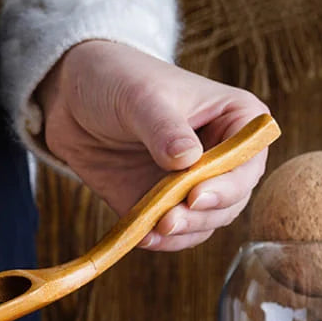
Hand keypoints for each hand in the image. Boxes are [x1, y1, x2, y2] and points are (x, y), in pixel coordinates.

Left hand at [36, 40, 271, 250]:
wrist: (72, 100)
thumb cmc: (118, 80)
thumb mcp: (142, 97)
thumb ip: (165, 129)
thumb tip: (187, 160)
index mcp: (234, 120)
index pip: (249, 159)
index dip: (229, 184)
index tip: (196, 196)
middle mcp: (220, 156)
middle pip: (231, 200)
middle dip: (202, 215)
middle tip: (169, 221)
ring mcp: (190, 184)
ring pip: (205, 222)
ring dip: (183, 233)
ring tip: (155, 229)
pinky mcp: (160, 205)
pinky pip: (173, 234)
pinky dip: (162, 240)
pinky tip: (143, 237)